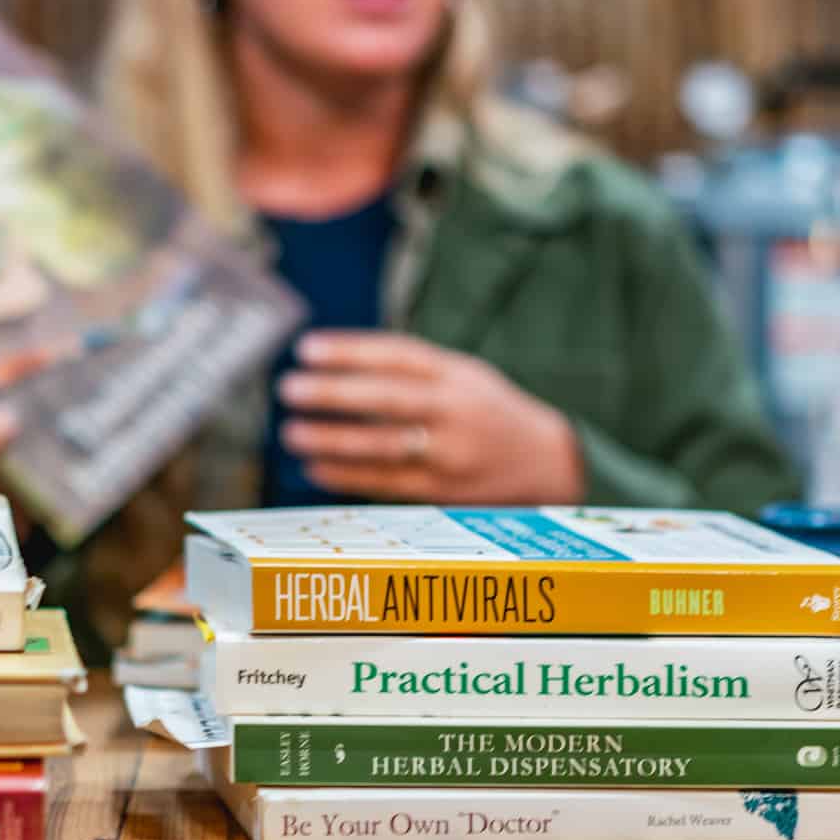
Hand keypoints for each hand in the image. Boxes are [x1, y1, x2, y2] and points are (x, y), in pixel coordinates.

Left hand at [277, 331, 585, 504]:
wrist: (549, 464)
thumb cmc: (489, 412)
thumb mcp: (464, 375)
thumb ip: (412, 368)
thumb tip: (337, 364)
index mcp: (459, 374)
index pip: (399, 355)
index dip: (350, 350)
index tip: (305, 348)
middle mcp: (457, 411)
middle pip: (389, 398)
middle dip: (335, 393)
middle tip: (290, 389)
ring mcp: (451, 454)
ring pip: (385, 446)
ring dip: (333, 441)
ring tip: (293, 434)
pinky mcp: (445, 491)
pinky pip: (389, 483)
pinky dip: (349, 477)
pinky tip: (317, 469)